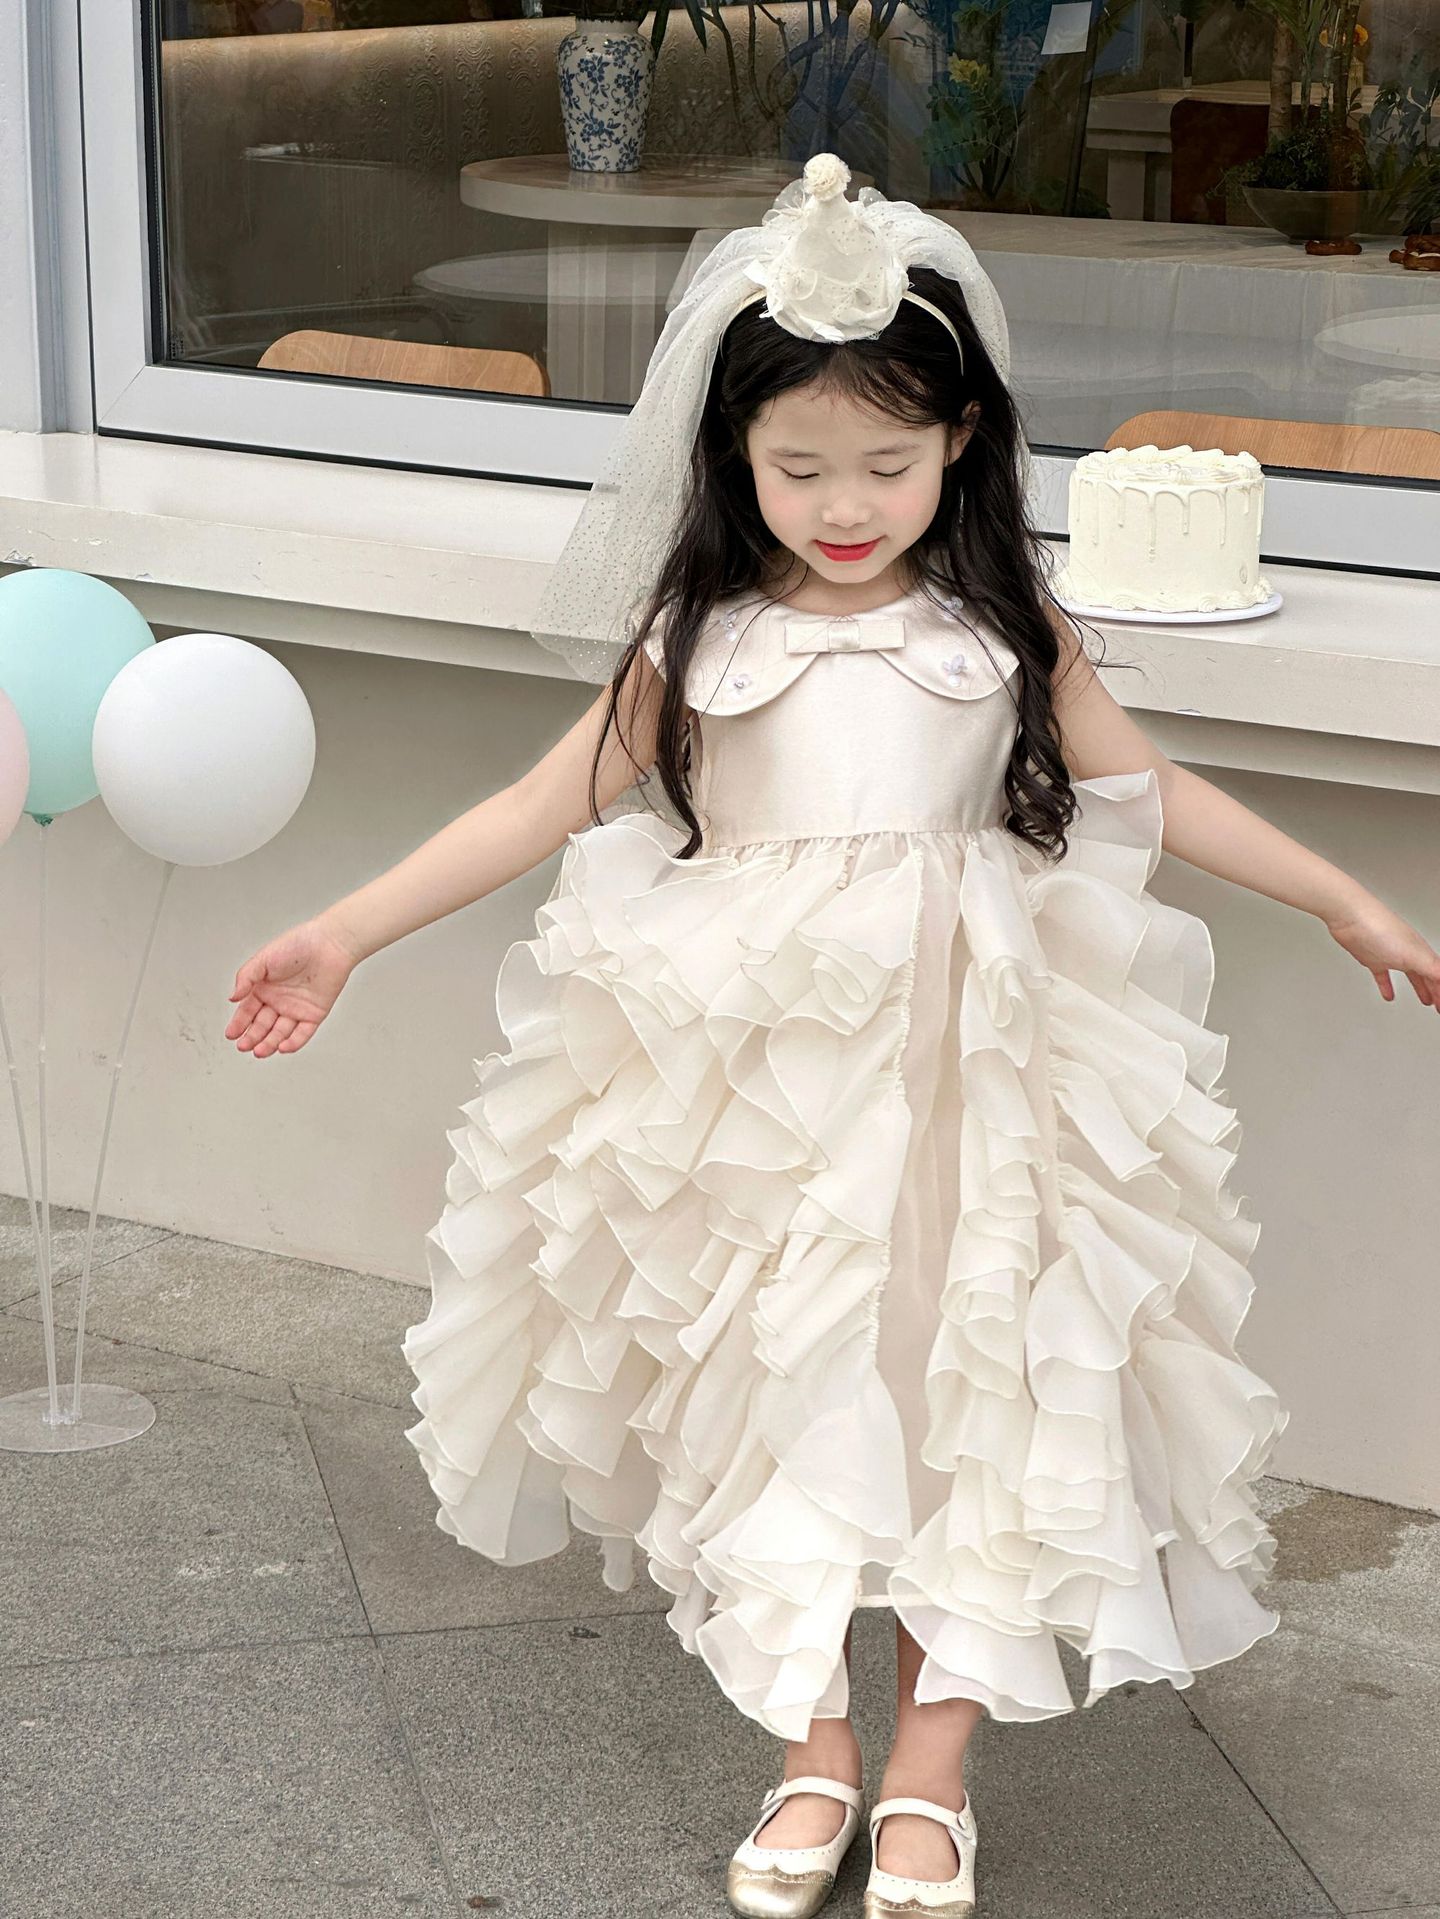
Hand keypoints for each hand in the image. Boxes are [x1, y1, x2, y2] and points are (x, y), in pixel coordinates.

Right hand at [225, 916, 359, 1056]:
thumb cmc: (298, 945)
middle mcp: (279, 1001)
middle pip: (262, 1026)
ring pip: (280, 1033)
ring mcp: (296, 1009)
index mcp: (264, 988)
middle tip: (244, 1046)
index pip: (248, 1011)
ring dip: (269, 1043)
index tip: (231, 1034)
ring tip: (260, 1051)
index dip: (239, 1024)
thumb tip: (233, 997)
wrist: (329, 944)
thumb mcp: (263, 959)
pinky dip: (293, 1042)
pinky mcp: (314, 1014)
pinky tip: (282, 1047)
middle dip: (252, 1037)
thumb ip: (246, 978)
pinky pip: (303, 1033)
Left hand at [1325, 895, 1439, 1010]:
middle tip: (1438, 1005)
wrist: (1348, 916)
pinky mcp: (1372, 957)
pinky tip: (1387, 995)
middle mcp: (1408, 952)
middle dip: (1435, 990)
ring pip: (1409, 975)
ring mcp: (1390, 954)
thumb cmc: (1379, 929)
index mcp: (1421, 952)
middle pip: (1426, 975)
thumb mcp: (1413, 955)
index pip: (1437, 976)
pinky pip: (1383, 975)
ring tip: (1424, 1001)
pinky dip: (1387, 986)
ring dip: (1418, 987)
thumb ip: (1433, 969)